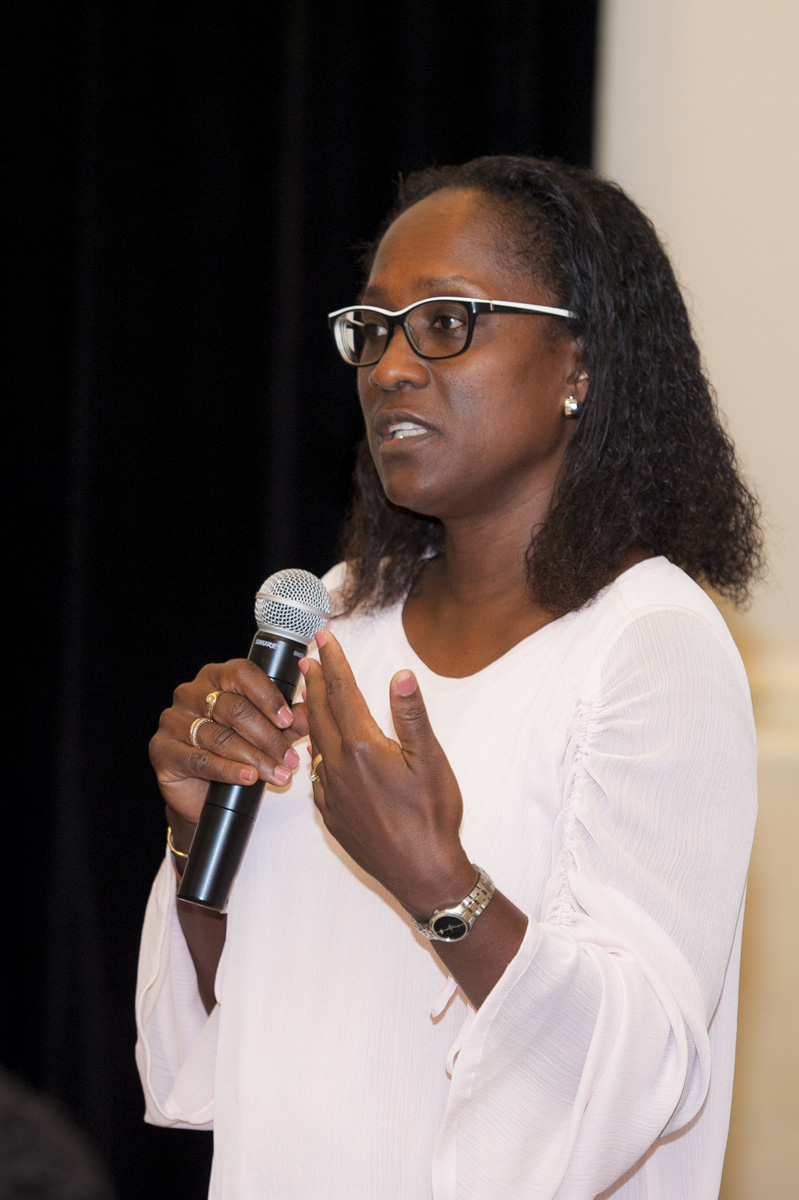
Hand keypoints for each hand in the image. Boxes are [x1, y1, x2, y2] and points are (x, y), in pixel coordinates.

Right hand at [149, 659, 309, 826]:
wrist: (200, 792)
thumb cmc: (235, 752)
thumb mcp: (267, 733)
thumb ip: (289, 721)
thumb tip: (308, 713)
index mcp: (216, 676)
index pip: (243, 673)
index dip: (268, 697)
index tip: (288, 721)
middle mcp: (191, 692)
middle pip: (235, 709)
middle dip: (268, 737)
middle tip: (290, 758)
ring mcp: (173, 719)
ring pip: (221, 738)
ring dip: (255, 758)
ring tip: (279, 773)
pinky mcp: (162, 749)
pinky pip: (201, 760)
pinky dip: (230, 771)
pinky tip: (249, 778)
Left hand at [301, 632, 474, 917]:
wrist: (421, 873)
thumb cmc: (432, 817)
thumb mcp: (430, 760)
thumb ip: (411, 715)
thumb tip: (401, 675)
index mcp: (362, 747)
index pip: (341, 692)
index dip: (333, 662)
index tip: (323, 638)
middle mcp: (338, 766)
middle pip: (319, 712)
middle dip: (313, 681)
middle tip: (306, 657)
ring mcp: (330, 791)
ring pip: (314, 742)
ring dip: (310, 713)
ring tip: (307, 695)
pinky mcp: (331, 813)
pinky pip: (315, 772)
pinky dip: (315, 750)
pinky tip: (319, 748)